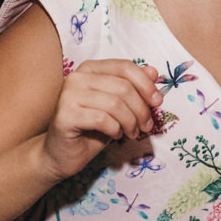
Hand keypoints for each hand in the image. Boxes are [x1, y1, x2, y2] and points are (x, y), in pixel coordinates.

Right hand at [42, 61, 162, 178]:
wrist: (62, 154)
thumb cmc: (92, 128)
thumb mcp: (119, 105)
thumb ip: (133, 87)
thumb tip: (154, 71)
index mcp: (90, 68)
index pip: (125, 67)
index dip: (146, 84)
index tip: (157, 102)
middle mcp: (77, 77)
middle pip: (123, 87)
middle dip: (141, 109)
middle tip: (146, 126)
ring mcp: (68, 95)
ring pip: (115, 103)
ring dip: (131, 121)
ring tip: (132, 132)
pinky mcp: (65, 115)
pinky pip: (102, 119)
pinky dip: (116, 129)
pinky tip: (116, 134)